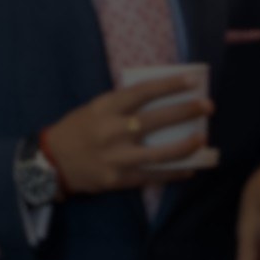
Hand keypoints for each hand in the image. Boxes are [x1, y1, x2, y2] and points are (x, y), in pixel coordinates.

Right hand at [37, 84, 197, 196]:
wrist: (52, 163)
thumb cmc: (77, 130)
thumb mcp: (94, 109)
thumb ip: (122, 106)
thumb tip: (160, 101)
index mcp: (105, 108)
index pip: (144, 92)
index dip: (170, 85)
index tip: (192, 80)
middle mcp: (113, 131)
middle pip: (157, 120)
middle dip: (186, 112)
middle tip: (207, 106)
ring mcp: (118, 157)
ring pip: (161, 152)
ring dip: (186, 145)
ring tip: (202, 139)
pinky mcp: (120, 179)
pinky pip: (154, 175)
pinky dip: (174, 172)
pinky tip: (190, 168)